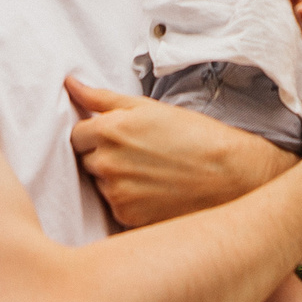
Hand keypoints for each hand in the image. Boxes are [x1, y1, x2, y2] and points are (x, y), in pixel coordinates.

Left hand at [65, 78, 286, 226]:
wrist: (231, 175)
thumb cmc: (193, 136)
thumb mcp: (148, 107)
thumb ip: (101, 98)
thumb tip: (70, 84)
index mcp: (109, 130)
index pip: (77, 134)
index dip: (97, 135)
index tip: (121, 138)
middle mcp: (106, 163)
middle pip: (85, 161)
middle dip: (103, 157)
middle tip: (139, 155)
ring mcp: (116, 193)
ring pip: (99, 185)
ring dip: (115, 180)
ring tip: (150, 174)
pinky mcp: (127, 218)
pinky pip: (114, 208)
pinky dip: (128, 201)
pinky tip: (154, 193)